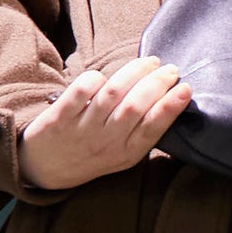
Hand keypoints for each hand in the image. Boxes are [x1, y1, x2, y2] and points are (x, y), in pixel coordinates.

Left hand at [18, 57, 191, 191]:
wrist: (45, 170)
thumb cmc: (92, 155)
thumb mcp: (122, 153)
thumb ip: (141, 131)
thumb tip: (170, 98)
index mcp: (126, 153)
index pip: (152, 128)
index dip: (170, 107)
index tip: (185, 88)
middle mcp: (106, 143)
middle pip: (135, 107)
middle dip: (156, 83)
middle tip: (170, 69)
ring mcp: (82, 130)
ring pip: (111, 95)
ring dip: (133, 73)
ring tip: (148, 62)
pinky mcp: (59, 119)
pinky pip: (79, 92)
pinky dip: (94, 80)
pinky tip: (104, 76)